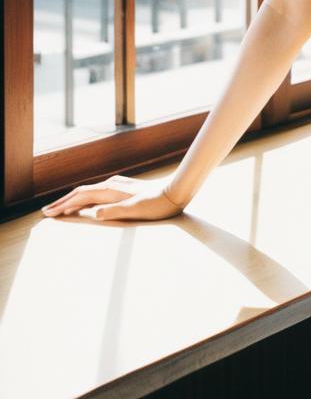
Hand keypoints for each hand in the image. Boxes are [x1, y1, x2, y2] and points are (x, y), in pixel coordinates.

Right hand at [40, 174, 184, 221]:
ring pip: (89, 192)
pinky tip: (86, 205)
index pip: (80, 196)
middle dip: (64, 202)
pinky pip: (97, 194)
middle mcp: (111, 185)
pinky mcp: (123, 189)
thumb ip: (112, 211)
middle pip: (81, 192)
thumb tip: (91, 213)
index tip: (48, 214)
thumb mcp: (134, 210)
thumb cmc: (156, 204)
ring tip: (62, 209)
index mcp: (110, 190)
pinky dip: (86, 199)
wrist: (174, 192)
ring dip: (73, 200)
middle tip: (47, 212)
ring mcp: (117, 185)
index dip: (63, 205)